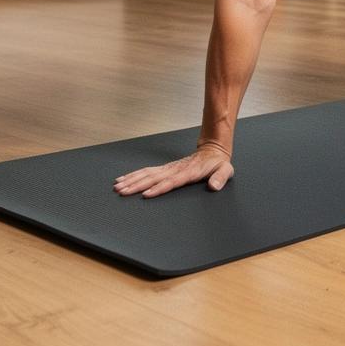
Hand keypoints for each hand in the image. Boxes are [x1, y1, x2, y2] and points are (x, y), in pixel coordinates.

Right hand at [113, 142, 233, 198]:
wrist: (213, 150)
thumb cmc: (218, 163)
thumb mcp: (226, 170)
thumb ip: (220, 178)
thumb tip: (214, 186)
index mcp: (189, 172)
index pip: (172, 182)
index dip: (159, 188)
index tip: (146, 194)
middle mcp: (176, 169)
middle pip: (154, 178)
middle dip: (137, 185)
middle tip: (123, 192)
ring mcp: (169, 168)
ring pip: (147, 173)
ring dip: (132, 180)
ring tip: (118, 187)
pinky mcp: (166, 169)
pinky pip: (148, 171)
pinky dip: (134, 175)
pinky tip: (124, 179)